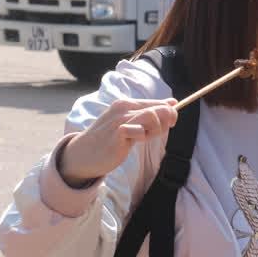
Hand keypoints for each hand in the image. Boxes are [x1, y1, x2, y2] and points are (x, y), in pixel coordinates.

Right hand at [56, 98, 178, 186]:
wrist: (84, 154)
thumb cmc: (110, 139)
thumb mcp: (131, 123)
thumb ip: (150, 112)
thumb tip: (173, 102)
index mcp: (128, 104)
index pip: (159, 103)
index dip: (171, 114)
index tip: (169, 125)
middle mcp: (124, 108)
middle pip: (160, 109)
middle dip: (165, 123)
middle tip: (154, 134)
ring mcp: (119, 119)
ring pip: (152, 116)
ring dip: (155, 130)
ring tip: (143, 138)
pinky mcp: (117, 133)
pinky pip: (139, 130)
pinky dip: (142, 137)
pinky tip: (134, 142)